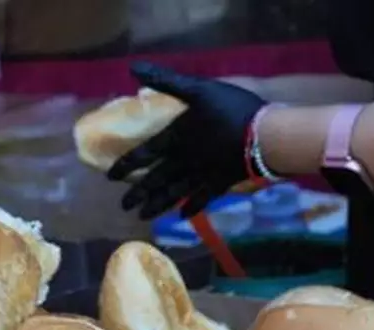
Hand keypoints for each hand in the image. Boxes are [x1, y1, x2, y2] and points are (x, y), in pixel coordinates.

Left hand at [109, 62, 266, 218]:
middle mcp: (183, 160)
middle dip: (138, 193)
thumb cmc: (230, 108)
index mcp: (175, 138)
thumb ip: (165, 80)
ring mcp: (201, 175)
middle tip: (124, 206)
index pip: (143, 154)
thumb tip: (133, 67)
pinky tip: (183, 217)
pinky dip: (191, 207)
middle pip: (156, 179)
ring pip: (174, 193)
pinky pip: (201, 198)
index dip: (126, 165)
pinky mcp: (220, 184)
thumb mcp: (196, 88)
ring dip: (158, 204)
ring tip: (142, 216)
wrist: (263, 134)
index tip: (110, 177)